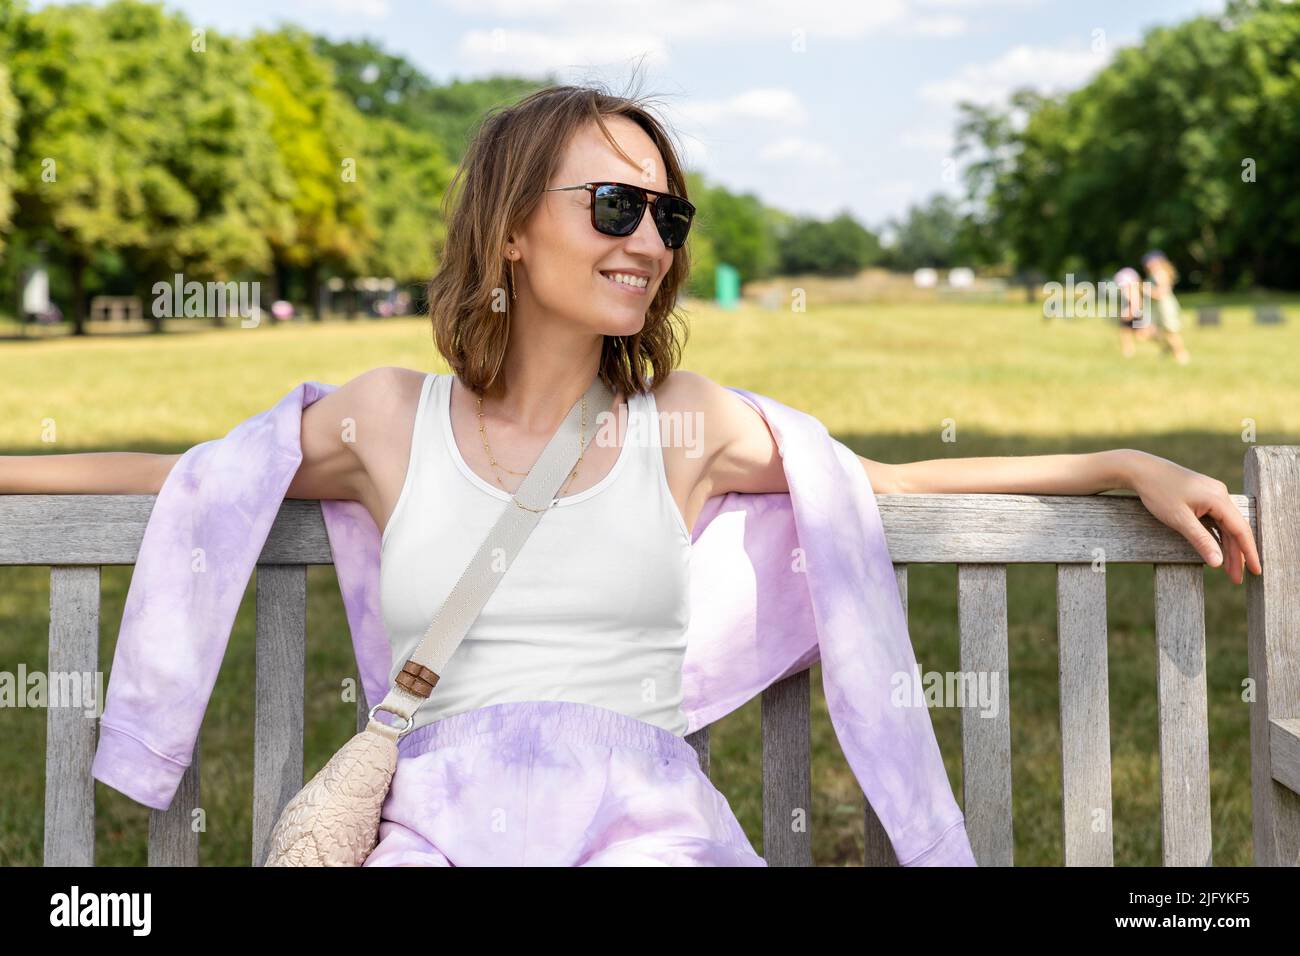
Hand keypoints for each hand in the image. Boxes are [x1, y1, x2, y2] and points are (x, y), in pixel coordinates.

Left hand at [1124, 451, 1261, 583]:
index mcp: (1218, 498)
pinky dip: (1217, 535)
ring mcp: (1212, 493)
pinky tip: (1218, 550)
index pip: (1240, 530)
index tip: (1256, 571)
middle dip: (1236, 555)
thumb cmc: (1158, 492)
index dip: (1249, 552)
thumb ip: (1200, 541)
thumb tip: (1218, 563)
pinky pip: (1216, 518)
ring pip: (1225, 525)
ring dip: (1226, 547)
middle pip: (1234, 529)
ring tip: (1228, 571)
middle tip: (1236, 580)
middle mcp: (1220, 494)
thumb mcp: (1179, 520)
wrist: (1141, 469)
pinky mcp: (1203, 495)